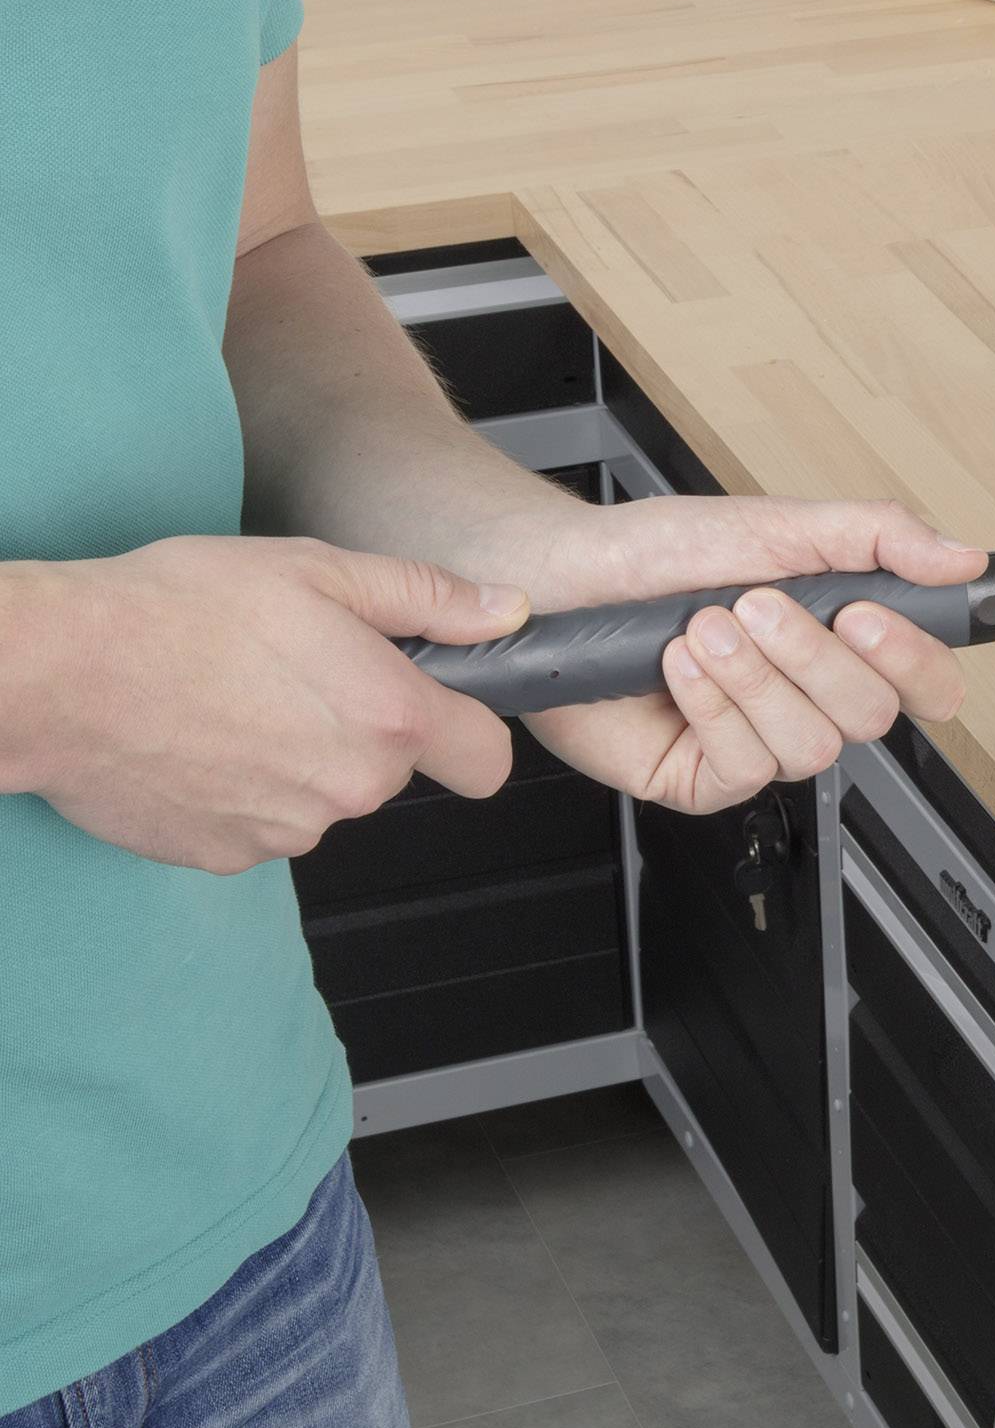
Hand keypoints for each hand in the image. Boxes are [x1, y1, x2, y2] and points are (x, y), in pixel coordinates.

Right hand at [2, 537, 528, 873]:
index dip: (469, 730)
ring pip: (324, 796)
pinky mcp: (230, 857)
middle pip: (393, 771)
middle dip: (360, 729)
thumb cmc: (174, 612)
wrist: (55, 674)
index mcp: (390, 718)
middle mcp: (351, 787)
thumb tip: (504, 612)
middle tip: (292, 673)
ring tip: (231, 700)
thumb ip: (426, 598)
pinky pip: (262, 822)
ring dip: (297, 757)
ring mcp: (290, 831)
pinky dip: (241, 788)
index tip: (439, 706)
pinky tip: (199, 739)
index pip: (488, 761)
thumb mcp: (316, 570)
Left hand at [453, 493, 987, 813]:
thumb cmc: (660, 553)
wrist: (563, 578)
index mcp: (844, 646)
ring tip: (703, 630)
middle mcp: (810, 702)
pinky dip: (712, 707)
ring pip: (811, 748)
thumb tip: (962, 559)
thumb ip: (878, 537)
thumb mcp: (778, 524)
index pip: (929, 685)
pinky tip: (679, 668)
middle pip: (872, 718)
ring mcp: (760, 745)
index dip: (915, 662)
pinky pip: (745, 768)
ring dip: (755, 680)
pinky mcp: (705, 779)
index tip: (867, 617)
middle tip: (756, 606)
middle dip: (812, 658)